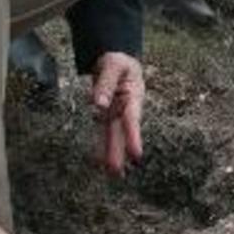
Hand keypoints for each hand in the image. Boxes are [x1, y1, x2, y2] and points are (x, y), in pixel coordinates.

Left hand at [90, 52, 144, 174]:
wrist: (117, 59)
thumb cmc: (118, 60)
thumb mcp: (113, 65)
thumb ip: (105, 84)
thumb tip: (97, 105)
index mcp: (133, 96)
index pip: (132, 119)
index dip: (133, 137)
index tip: (137, 154)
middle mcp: (126, 109)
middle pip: (122, 132)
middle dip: (119, 152)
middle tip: (117, 172)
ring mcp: (117, 113)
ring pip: (113, 135)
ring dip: (112, 153)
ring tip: (112, 174)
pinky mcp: (107, 115)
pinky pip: (103, 131)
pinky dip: (101, 145)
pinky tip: (99, 162)